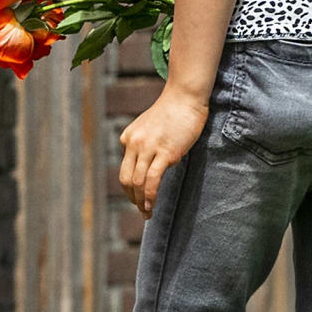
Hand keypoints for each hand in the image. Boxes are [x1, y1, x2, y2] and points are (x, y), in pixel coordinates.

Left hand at [116, 89, 208, 215]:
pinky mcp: (165, 153)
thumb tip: (154, 166)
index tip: (138, 197)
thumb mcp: (151, 129)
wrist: (185, 97)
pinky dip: (150, 196)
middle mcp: (133, 143)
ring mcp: (148, 148)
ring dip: (140, 201)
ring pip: (137, 182)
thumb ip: (147, 145)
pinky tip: (152, 206)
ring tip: (147, 213)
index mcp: (127, 138)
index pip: (126, 168)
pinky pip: (152, 180)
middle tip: (140, 210)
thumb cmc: (173, 112)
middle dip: (132, 197)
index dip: (131, 186)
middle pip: (126, 179)